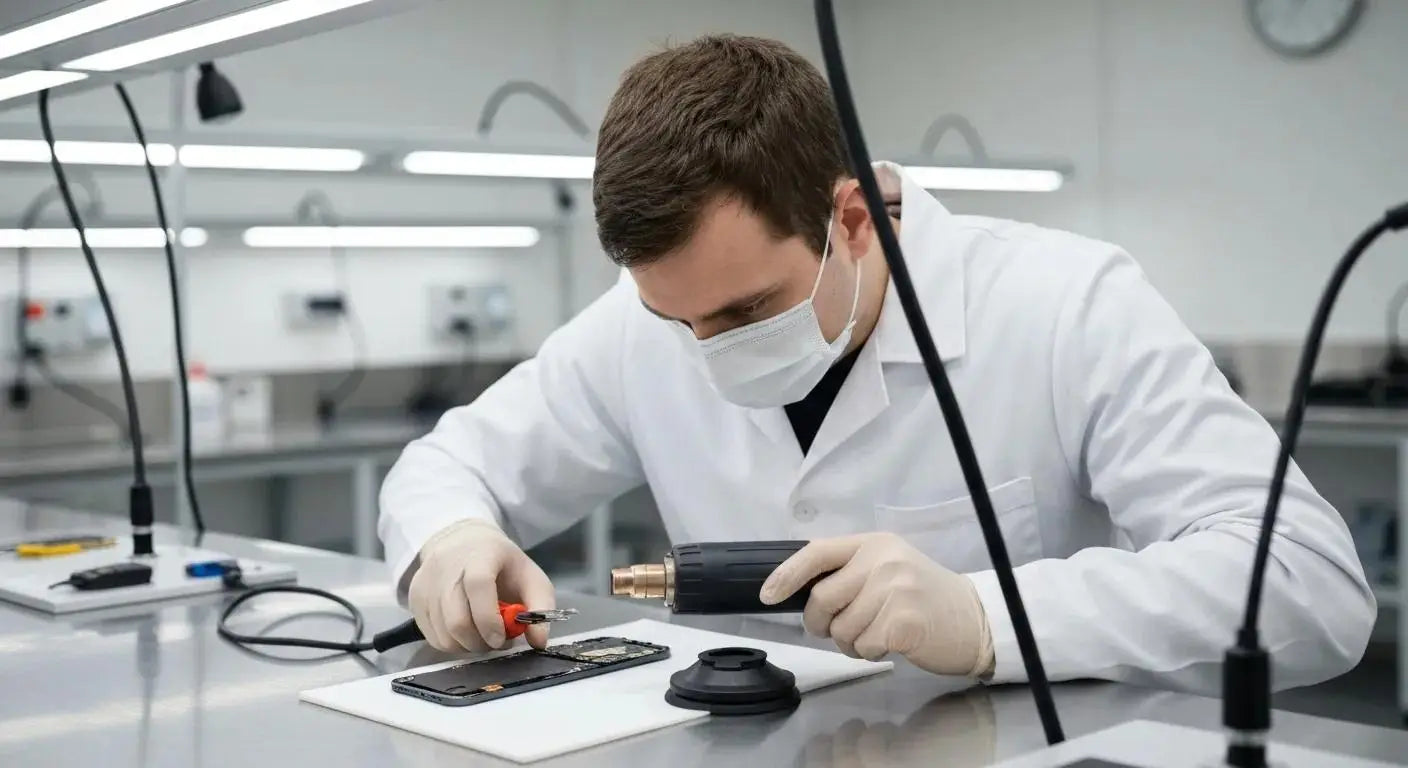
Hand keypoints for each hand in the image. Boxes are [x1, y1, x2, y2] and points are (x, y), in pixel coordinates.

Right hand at [408, 518, 555, 652]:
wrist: (464, 542)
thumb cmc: (501, 563)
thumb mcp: (531, 577)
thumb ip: (540, 607)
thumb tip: (539, 641)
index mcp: (480, 555)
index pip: (478, 585)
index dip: (489, 618)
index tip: (501, 638)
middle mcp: (447, 567)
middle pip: (456, 618)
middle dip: (480, 642)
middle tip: (496, 642)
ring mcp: (427, 583)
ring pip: (443, 633)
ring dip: (467, 646)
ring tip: (483, 636)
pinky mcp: (415, 598)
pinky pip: (432, 636)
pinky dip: (452, 644)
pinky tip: (466, 634)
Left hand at [758, 532, 992, 676]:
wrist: (976, 619)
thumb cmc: (926, 598)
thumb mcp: (889, 568)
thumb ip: (851, 572)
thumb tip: (798, 589)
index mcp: (874, 543)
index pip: (818, 552)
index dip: (786, 574)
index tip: (767, 594)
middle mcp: (884, 560)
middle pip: (822, 598)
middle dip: (824, 623)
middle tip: (845, 629)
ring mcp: (896, 589)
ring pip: (842, 629)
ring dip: (853, 642)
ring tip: (879, 633)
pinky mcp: (905, 621)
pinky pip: (864, 646)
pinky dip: (873, 652)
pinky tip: (894, 643)